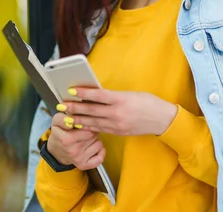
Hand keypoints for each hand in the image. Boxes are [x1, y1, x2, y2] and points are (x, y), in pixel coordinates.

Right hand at [46, 112, 105, 169]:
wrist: (56, 150)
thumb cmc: (59, 132)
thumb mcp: (57, 121)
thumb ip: (63, 118)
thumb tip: (73, 120)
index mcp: (66, 139)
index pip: (88, 129)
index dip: (88, 124)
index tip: (83, 124)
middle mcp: (73, 151)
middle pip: (94, 136)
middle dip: (92, 131)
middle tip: (85, 131)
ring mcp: (79, 160)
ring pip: (99, 145)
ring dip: (95, 140)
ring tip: (87, 139)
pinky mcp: (83, 166)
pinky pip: (100, 159)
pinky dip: (100, 152)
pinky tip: (93, 147)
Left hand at [63, 88, 177, 135]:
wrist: (161, 120)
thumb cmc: (148, 102)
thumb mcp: (131, 94)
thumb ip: (113, 95)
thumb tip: (96, 93)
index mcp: (120, 100)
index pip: (97, 95)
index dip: (82, 93)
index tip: (71, 90)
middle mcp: (116, 113)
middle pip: (91, 110)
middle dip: (74, 107)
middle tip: (61, 105)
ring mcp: (116, 125)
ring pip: (92, 121)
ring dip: (78, 118)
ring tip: (66, 115)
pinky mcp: (117, 132)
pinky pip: (99, 129)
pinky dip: (88, 126)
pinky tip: (80, 124)